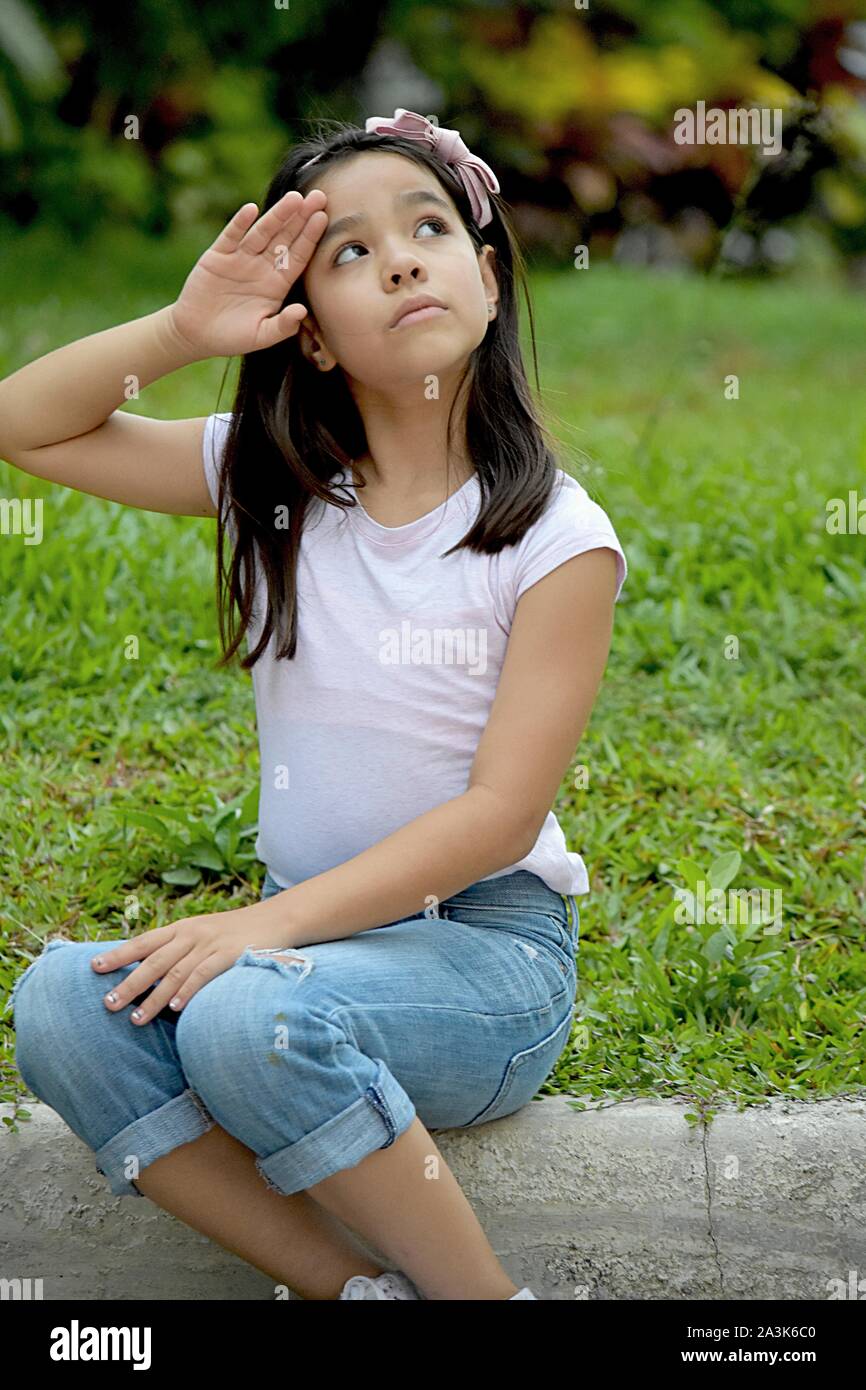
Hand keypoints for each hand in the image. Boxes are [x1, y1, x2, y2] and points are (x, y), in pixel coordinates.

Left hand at [91, 903, 298, 1024]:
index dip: (119, 954)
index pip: (144, 942)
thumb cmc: (234, 934)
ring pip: (174, 972)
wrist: (277, 919)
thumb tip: (147, 975)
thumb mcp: (203, 934)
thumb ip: (178, 950)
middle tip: (108, 1004)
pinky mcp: (230, 955)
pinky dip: (187, 991)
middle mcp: (192, 934)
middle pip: (153, 961)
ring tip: (136, 1019)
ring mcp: (211, 944)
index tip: (94, 968)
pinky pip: (203, 974)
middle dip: (129, 984)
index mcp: (182, 928)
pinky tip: (175, 1008)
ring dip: (154, 998)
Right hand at [167, 188, 328, 358]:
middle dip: (300, 218)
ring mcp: (240, 259)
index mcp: (277, 283)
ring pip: (262, 232)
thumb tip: (301, 312)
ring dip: (277, 215)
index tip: (323, 218)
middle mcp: (262, 266)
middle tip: (318, 197)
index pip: (297, 256)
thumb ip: (283, 326)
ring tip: (294, 199)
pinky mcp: (218, 256)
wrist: (197, 335)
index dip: (310, 237)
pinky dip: (239, 224)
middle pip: (285, 238)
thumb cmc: (233, 337)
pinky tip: (251, 210)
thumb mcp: (261, 336)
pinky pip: (231, 237)